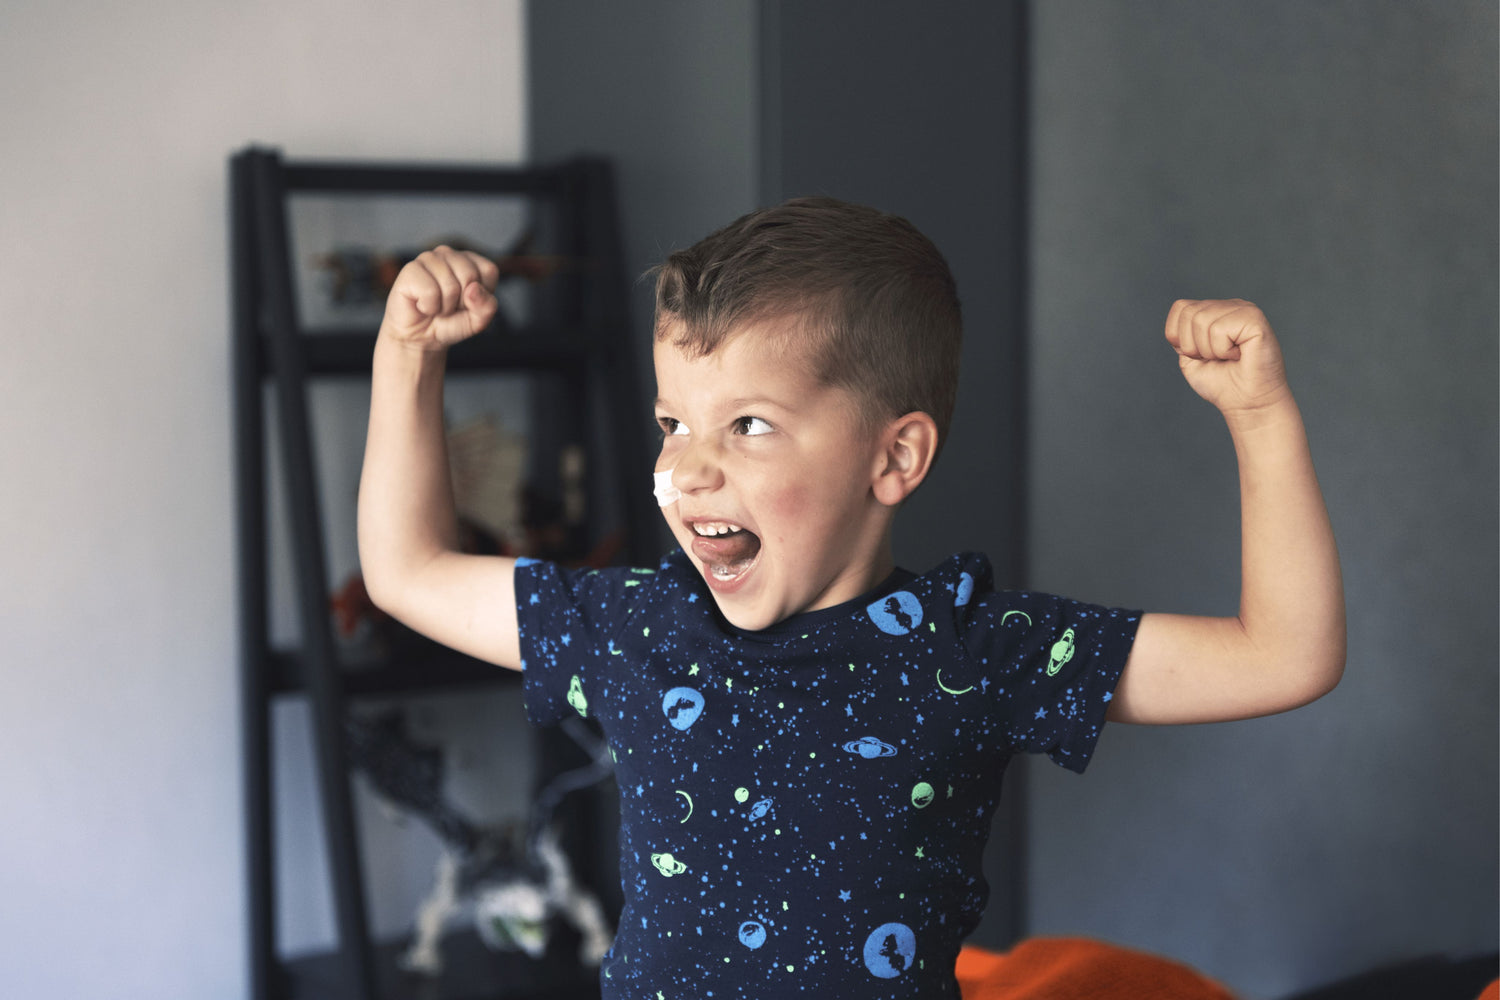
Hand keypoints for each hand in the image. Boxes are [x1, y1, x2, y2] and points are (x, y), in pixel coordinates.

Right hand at [380, 246, 500, 350]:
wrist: (419, 337)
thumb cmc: (449, 323)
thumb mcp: (477, 320)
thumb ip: (486, 306)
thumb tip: (473, 289)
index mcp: (469, 260)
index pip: (489, 270)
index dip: (481, 295)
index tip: (467, 303)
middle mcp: (448, 254)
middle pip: (469, 276)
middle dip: (461, 302)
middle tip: (448, 306)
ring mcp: (428, 259)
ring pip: (450, 286)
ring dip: (444, 307)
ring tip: (435, 306)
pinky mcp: (410, 269)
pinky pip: (430, 291)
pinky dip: (429, 307)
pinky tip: (421, 305)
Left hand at [1165, 299, 1289, 416]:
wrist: (1247, 404)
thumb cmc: (1222, 384)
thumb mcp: (1190, 359)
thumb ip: (1180, 337)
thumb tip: (1180, 314)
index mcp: (1216, 311)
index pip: (1180, 307)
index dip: (1179, 336)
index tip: (1199, 355)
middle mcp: (1231, 306)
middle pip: (1188, 313)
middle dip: (1193, 346)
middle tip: (1216, 358)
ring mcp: (1244, 310)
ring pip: (1201, 320)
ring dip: (1210, 350)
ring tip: (1229, 357)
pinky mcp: (1254, 319)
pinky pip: (1219, 329)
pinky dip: (1223, 350)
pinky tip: (1239, 355)